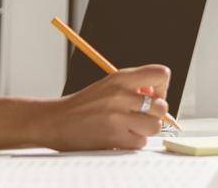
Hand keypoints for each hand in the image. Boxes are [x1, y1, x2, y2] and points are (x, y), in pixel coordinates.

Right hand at [37, 64, 171, 150]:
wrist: (55, 122)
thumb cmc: (84, 105)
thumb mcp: (108, 86)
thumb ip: (134, 88)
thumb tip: (160, 97)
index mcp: (121, 78)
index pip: (161, 74)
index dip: (162, 87)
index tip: (151, 95)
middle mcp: (121, 95)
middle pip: (162, 106)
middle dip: (155, 113)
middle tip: (140, 115)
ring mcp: (118, 117)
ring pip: (154, 127)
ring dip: (144, 130)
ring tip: (128, 127)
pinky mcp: (115, 137)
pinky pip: (140, 142)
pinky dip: (132, 142)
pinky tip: (119, 136)